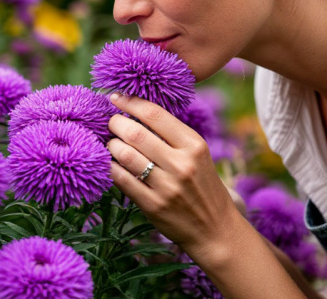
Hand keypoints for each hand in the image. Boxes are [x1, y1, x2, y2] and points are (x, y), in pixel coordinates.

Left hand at [107, 93, 243, 255]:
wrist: (215, 230)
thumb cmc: (203, 186)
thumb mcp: (198, 155)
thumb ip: (173, 135)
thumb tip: (136, 112)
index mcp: (194, 145)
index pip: (155, 115)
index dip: (131, 102)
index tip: (116, 97)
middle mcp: (182, 164)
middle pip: (136, 133)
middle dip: (116, 123)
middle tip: (111, 122)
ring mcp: (167, 186)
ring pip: (125, 155)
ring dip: (111, 145)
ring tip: (111, 143)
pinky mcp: (153, 206)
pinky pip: (122, 180)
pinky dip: (111, 168)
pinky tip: (110, 163)